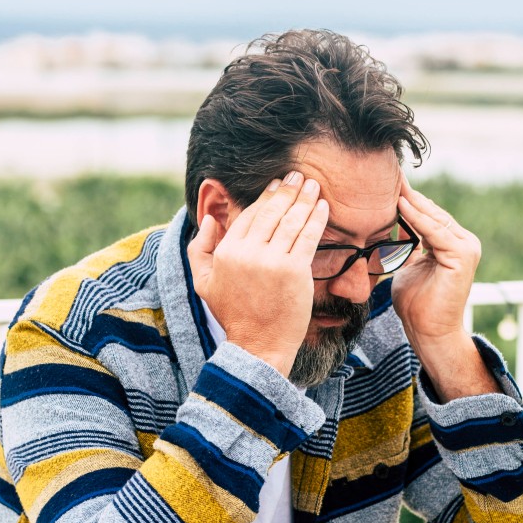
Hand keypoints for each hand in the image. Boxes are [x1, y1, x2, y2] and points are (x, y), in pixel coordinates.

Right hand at [187, 172, 328, 377]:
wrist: (257, 345)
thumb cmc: (233, 315)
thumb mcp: (203, 282)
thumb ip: (199, 249)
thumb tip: (209, 219)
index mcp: (227, 251)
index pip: (250, 215)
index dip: (266, 197)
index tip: (277, 185)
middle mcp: (248, 252)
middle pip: (272, 212)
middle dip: (287, 191)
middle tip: (298, 177)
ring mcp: (271, 261)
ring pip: (291, 221)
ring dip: (304, 199)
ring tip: (313, 185)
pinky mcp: (294, 271)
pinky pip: (307, 237)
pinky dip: (316, 218)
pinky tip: (322, 206)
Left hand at [392, 180, 495, 400]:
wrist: (427, 331)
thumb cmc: (416, 303)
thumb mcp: (407, 265)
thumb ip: (406, 246)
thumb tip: (391, 227)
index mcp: (452, 243)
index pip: (428, 215)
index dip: (407, 199)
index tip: (386, 182)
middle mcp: (464, 241)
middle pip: (432, 213)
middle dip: (409, 195)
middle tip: (387, 173)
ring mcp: (466, 247)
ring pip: (434, 219)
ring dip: (412, 201)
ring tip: (392, 183)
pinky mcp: (463, 255)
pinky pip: (435, 231)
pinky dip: (417, 218)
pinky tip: (401, 204)